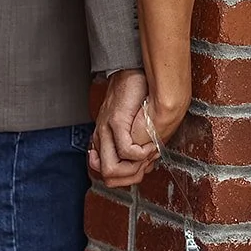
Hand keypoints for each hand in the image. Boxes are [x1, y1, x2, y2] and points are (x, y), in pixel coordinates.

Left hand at [89, 69, 157, 187]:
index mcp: (104, 140)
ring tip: (148, 154)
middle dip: (131, 177)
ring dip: (135, 168)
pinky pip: (126, 151)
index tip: (142, 165)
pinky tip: (150, 145)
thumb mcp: (132, 126)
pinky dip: (141, 154)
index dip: (127, 177)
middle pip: (108, 177)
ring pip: (111, 171)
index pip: (107, 174)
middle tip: (147, 163)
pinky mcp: (116, 122)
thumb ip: (134, 144)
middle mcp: (101, 138)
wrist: (132, 73)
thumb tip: (146, 165)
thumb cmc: (134, 97)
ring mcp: (106, 131)